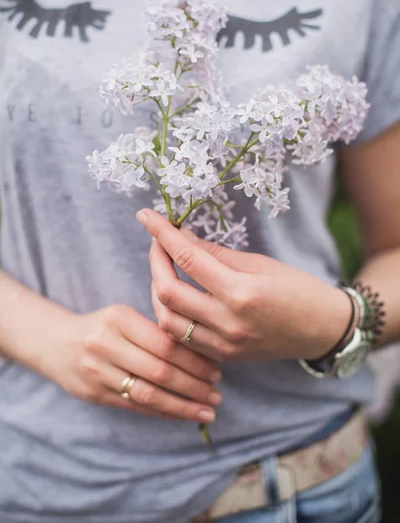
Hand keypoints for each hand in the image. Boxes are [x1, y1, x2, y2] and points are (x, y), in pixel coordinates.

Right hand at [53, 304, 220, 422]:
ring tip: (207, 411)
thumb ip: (155, 331)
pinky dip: (163, 412)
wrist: (56, 343)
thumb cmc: (102, 327)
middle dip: (193, 386)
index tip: (217, 371)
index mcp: (119, 319)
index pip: (165, 343)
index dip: (194, 360)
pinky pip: (135, 406)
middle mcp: (106, 344)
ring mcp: (97, 371)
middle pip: (159, 371)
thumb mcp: (124, 317)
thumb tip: (203, 351)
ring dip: (182, 405)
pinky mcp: (94, 393)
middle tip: (217, 394)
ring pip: (148, 394)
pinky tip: (183, 414)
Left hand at [137, 209, 351, 362]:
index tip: (146, 216)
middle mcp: (228, 322)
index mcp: (241, 292)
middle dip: (155, 262)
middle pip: (168, 292)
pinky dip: (172, 315)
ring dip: (158, 292)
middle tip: (157, 242)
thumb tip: (181, 238)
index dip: (162, 234)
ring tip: (165, 270)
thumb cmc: (297, 288)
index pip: (187, 258)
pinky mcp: (223, 357)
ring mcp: (223, 345)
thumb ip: (216, 253)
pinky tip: (177, 298)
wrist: (323, 330)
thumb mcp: (259, 263)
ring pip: (167, 321)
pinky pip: (182, 339)